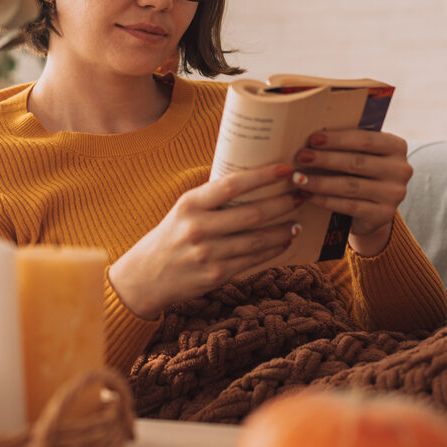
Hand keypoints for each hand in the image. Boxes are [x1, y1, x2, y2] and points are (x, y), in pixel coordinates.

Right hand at [108, 163, 300, 318]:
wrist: (145, 278)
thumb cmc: (170, 237)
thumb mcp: (183, 211)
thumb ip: (213, 199)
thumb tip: (253, 181)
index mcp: (190, 204)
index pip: (232, 185)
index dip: (263, 175)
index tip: (286, 168)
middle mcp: (198, 228)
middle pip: (252, 213)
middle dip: (283, 202)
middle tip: (301, 194)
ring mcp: (208, 254)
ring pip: (258, 240)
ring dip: (283, 229)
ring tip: (297, 221)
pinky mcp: (216, 276)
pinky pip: (253, 260)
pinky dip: (273, 250)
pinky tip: (283, 242)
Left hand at [293, 129, 411, 256]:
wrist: (373, 210)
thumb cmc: (360, 173)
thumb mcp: (361, 155)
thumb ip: (346, 145)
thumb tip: (311, 138)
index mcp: (396, 146)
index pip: (366, 139)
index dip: (337, 139)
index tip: (313, 139)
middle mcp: (401, 170)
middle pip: (356, 162)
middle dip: (325, 159)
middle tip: (301, 157)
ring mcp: (394, 194)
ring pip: (350, 186)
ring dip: (320, 182)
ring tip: (298, 178)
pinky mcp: (382, 215)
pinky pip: (348, 206)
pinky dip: (325, 200)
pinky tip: (307, 195)